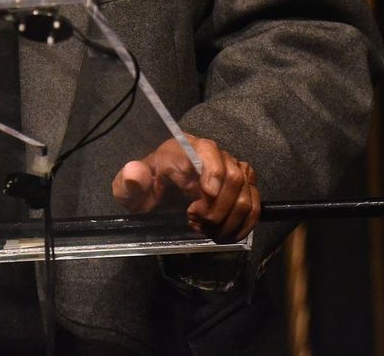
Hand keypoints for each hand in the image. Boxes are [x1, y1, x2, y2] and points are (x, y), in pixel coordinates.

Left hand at [111, 133, 259, 242]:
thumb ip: (128, 183)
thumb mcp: (127, 190)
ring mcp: (229, 168)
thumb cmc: (144, 191)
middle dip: (217, 207)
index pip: (207, 151)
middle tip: (198, 223)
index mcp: (182, 148)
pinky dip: (245, 223)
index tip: (203, 200)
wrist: (157, 196)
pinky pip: (255, 202)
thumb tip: (134, 173)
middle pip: (233, 174)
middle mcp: (210, 153)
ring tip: (208, 230)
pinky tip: (227, 235)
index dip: (212, 174)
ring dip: (230, 218)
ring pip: (246, 190)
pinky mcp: (241, 186)